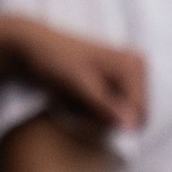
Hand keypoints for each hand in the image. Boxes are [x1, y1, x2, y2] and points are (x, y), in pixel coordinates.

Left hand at [0, 13, 146, 129]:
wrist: (32, 46)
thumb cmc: (55, 60)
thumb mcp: (81, 85)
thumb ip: (106, 106)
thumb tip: (131, 126)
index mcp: (135, 64)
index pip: (138, 113)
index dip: (113, 121)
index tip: (85, 110)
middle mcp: (136, 69)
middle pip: (133, 118)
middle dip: (107, 120)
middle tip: (79, 107)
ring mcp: (126, 77)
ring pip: (122, 119)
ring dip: (98, 118)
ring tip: (76, 103)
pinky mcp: (114, 84)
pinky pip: (112, 114)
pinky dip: (94, 113)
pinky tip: (78, 101)